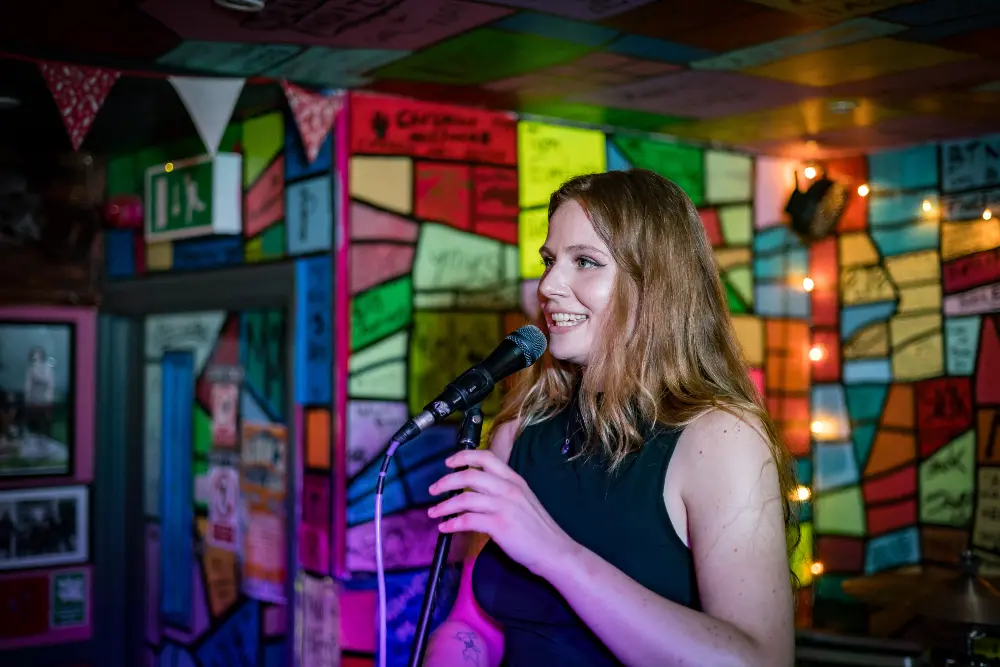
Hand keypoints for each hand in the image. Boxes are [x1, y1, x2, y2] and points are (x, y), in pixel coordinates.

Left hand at [428, 449, 576, 577]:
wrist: (554, 550)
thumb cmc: (538, 528)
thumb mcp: (523, 500)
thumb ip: (502, 491)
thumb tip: (475, 491)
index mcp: (514, 479)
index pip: (486, 458)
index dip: (463, 457)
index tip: (448, 463)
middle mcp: (508, 488)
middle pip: (470, 475)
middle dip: (446, 481)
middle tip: (433, 489)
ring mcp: (504, 506)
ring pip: (465, 498)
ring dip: (444, 505)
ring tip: (434, 512)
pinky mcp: (499, 525)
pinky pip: (468, 520)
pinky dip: (452, 523)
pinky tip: (445, 528)